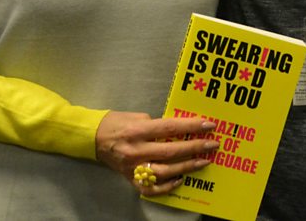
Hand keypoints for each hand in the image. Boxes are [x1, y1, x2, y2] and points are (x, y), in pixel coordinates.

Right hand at [95, 111, 219, 194]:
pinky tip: (181, 178)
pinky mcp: (131, 179)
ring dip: (187, 167)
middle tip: (213, 144)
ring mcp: (133, 167)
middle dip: (195, 147)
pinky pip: (151, 188)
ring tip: (203, 161)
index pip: (169, 128)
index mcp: (138, 130)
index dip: (190, 126)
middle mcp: (136, 150)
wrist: (93, 138)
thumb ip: (157, 124)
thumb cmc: (116, 122)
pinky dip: (167, 186)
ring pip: (165, 172)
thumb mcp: (137, 116)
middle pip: (171, 151)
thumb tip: (179, 130)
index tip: (208, 125)